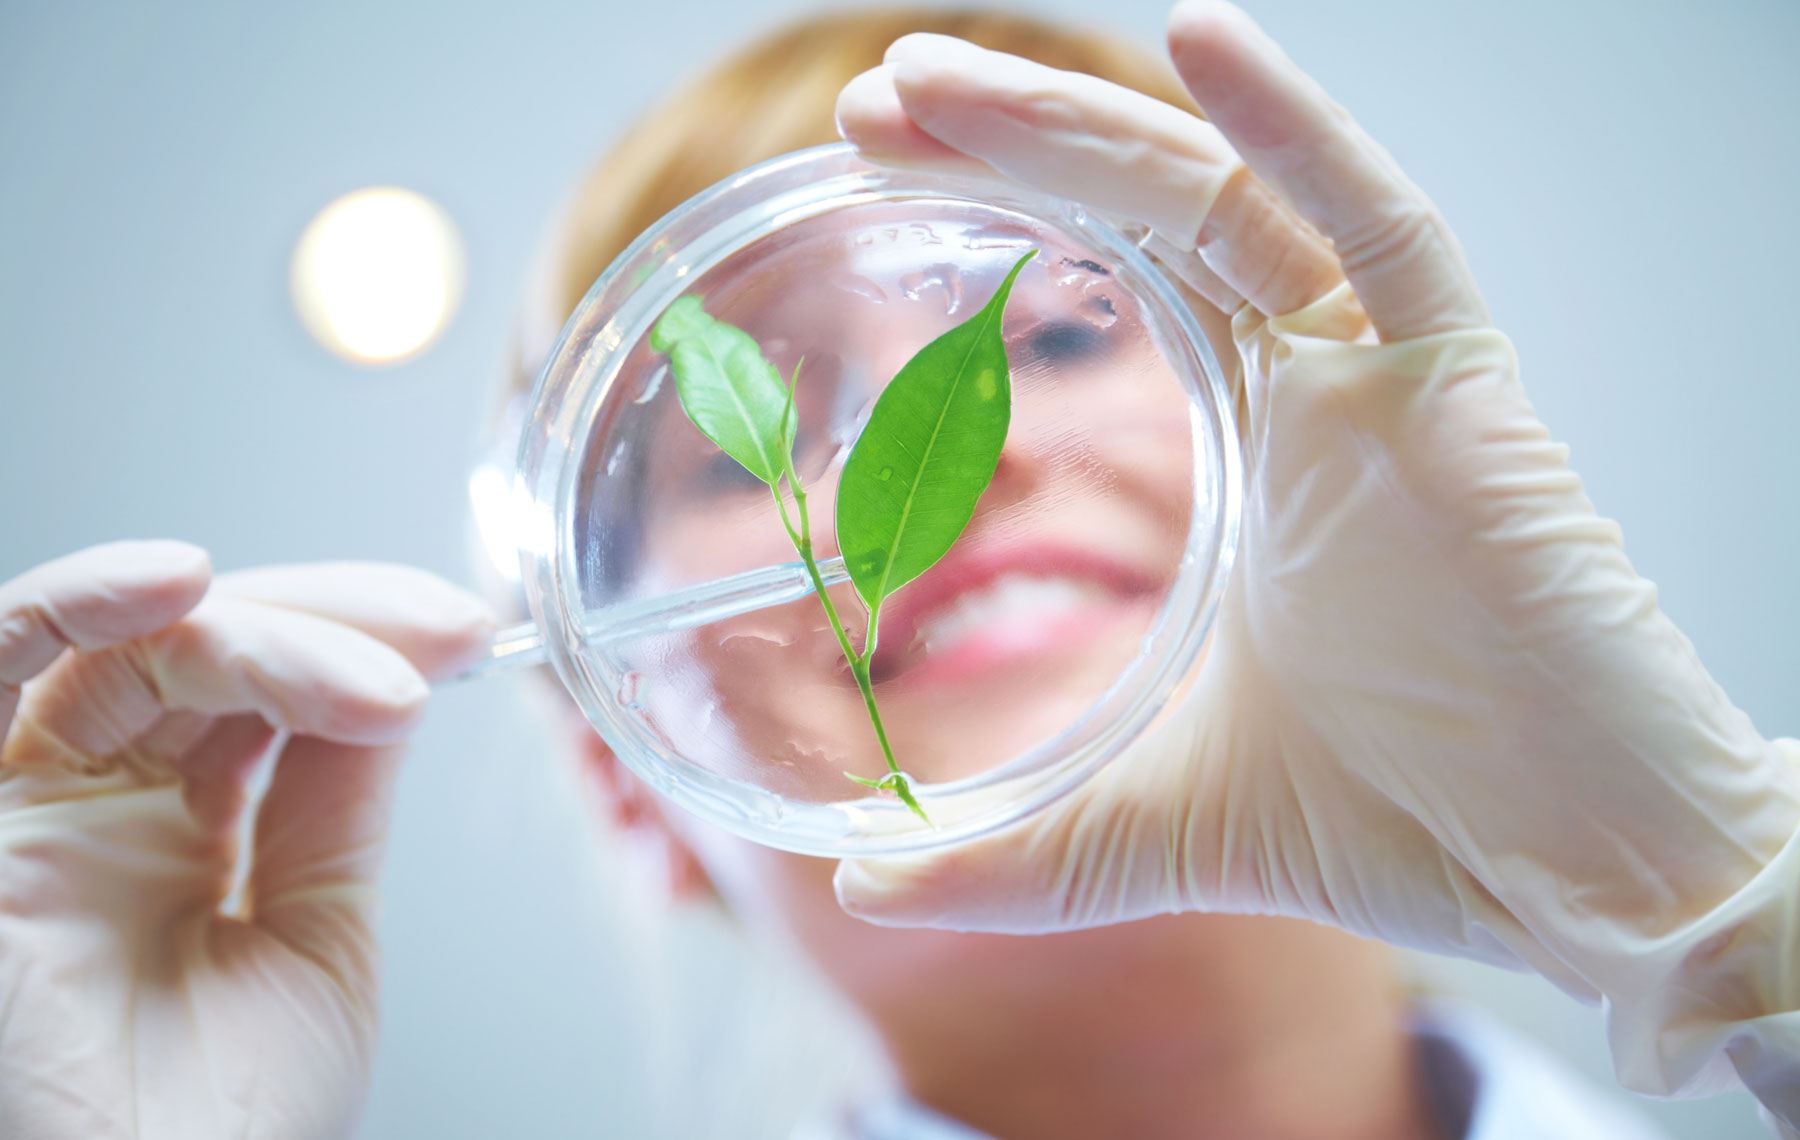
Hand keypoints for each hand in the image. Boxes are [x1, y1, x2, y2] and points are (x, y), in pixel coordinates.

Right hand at [0, 541, 491, 1139]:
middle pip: (207, 645)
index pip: (263, 683)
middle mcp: (91, 803)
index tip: (466, 638)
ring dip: (258, 628)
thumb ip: (333, 801)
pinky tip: (183, 584)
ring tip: (377, 657)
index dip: (361, 640)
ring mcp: (26, 805)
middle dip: (339, 625)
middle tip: (448, 639)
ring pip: (128, 645)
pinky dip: (79, 605)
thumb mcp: (317, 932)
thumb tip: (394, 677)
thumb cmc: (227, 1130)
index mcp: (174, 830)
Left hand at [833, 1, 1799, 1123]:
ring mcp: (1390, 379)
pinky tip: (1203, 42)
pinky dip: (1298, 135)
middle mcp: (1320, 389)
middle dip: (1009, 146)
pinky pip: (1381, 232)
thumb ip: (1020, 853)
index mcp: (1264, 453)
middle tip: (873, 104)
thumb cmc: (1410, 824)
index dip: (1006, 221)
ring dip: (1083, 128)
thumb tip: (868, 893)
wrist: (1590, 876)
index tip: (877, 186)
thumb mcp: (1162, 821)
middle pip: (1150, 219)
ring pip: (1229, 204)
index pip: (1119, 287)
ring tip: (934, 77)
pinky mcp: (1468, 393)